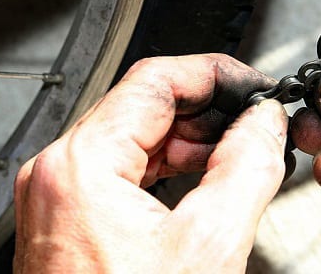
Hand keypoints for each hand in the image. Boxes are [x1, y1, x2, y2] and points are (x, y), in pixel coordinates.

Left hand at [13, 54, 289, 272]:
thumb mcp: (209, 246)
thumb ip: (246, 167)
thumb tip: (264, 124)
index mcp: (80, 165)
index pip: (155, 80)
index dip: (214, 75)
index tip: (253, 87)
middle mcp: (57, 173)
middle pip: (141, 106)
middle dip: (206, 109)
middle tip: (254, 121)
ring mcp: (56, 196)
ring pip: (131, 137)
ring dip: (187, 138)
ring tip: (237, 151)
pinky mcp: (66, 219)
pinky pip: (119, 171)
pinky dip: (163, 167)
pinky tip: (200, 178)